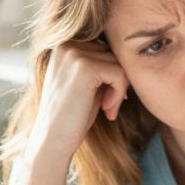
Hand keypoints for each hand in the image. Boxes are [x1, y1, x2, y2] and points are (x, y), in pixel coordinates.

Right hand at [28, 41, 129, 169]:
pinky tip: (108, 110)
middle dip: (118, 80)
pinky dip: (119, 94)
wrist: (52, 140)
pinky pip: (119, 73)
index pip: (105, 47)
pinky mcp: (84, 68)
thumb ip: (100, 64)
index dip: (112, 73)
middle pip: (114, 52)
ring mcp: (74, 54)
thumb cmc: (72, 115)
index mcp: (63, 44)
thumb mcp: (86, 83)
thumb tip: (132, 53)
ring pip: (119, 62)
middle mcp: (66, 44)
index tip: (108, 96)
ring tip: (109, 108)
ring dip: (120, 88)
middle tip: (110, 105)